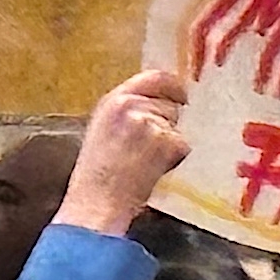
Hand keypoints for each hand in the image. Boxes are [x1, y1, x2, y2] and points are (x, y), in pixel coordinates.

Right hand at [53, 71, 191, 234]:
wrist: (98, 201)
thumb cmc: (97, 174)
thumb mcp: (102, 128)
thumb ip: (126, 109)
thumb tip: (157, 101)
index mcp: (113, 100)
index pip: (154, 77)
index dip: (172, 85)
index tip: (181, 94)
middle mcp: (132, 106)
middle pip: (169, 103)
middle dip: (167, 123)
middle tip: (148, 147)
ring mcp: (150, 123)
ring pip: (176, 125)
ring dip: (169, 141)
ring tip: (145, 160)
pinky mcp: (166, 142)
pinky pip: (183, 145)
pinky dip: (174, 158)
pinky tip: (153, 169)